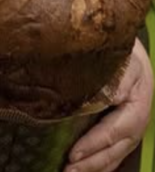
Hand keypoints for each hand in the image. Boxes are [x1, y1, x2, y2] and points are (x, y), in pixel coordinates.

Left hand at [65, 39, 152, 171]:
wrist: (129, 47)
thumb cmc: (124, 52)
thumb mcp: (123, 60)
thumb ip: (116, 80)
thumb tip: (109, 98)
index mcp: (137, 104)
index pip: (114, 131)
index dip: (94, 144)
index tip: (74, 154)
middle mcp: (136, 119)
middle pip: (116, 148)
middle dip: (92, 162)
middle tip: (69, 171)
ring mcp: (131, 123)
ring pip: (116, 152)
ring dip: (96, 166)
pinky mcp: (123, 124)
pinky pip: (115, 148)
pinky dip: (102, 161)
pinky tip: (87, 168)